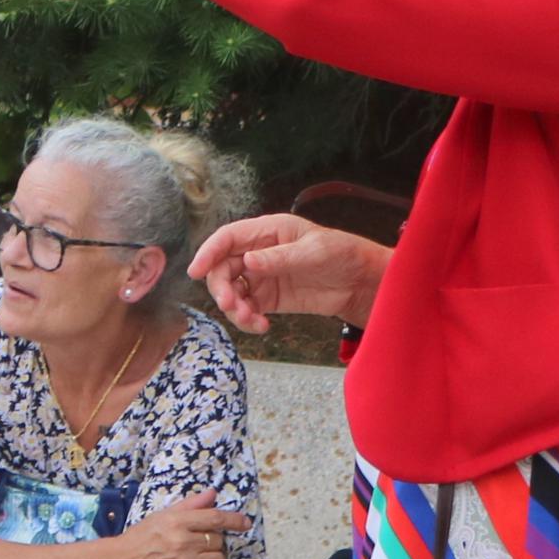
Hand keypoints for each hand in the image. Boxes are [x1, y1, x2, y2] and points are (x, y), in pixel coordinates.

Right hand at [108, 493, 242, 558]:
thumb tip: (213, 493)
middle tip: (197, 541)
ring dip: (211, 558)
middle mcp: (182, 542)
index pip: (215, 519)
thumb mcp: (162, 515)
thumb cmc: (142, 537)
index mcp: (177, 521)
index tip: (245, 522)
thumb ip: (190, 505)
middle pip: (218, 541)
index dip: (234, 520)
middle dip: (213, 541)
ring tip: (194, 556)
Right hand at [189, 213, 391, 331]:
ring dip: (234, 308)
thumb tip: (248, 261)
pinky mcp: (269, 298)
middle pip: (223, 268)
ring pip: (231, 291)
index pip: (227, 238)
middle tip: (231, 306)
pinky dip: (248, 320)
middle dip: (222, 288)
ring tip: (252, 320)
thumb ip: (280, 257)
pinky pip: (247, 309)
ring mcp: (262, 277)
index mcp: (267, 231)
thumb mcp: (314, 251)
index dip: (208, 252)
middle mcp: (258, 252)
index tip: (196, 272)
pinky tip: (262, 327)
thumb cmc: (344, 255)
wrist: (363, 283)